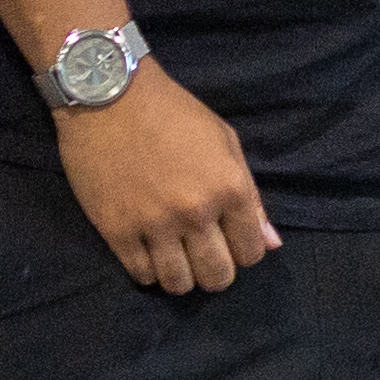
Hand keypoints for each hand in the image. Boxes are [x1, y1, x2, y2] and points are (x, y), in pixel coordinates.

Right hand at [60, 60, 277, 294]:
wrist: (109, 95)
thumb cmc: (173, 112)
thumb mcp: (224, 142)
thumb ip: (250, 196)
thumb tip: (270, 243)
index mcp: (229, 188)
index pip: (251, 252)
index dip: (243, 252)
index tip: (229, 242)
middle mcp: (196, 212)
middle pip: (217, 277)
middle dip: (215, 273)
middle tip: (202, 257)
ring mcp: (154, 225)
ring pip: (178, 284)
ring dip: (181, 277)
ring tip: (174, 258)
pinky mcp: (116, 231)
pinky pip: (141, 275)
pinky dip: (148, 271)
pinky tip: (148, 253)